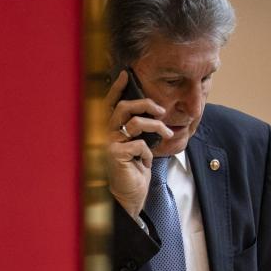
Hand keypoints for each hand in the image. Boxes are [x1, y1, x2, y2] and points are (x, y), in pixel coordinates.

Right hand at [103, 70, 173, 218]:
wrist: (129, 196)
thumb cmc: (133, 170)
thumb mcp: (137, 146)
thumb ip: (138, 129)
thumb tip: (152, 110)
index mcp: (109, 130)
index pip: (110, 104)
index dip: (117, 89)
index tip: (126, 74)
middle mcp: (104, 134)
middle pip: (124, 108)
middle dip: (146, 104)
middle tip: (161, 111)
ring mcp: (108, 144)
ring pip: (136, 123)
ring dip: (157, 127)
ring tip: (166, 134)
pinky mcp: (115, 155)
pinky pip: (140, 144)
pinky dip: (149, 153)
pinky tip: (146, 163)